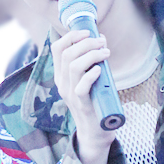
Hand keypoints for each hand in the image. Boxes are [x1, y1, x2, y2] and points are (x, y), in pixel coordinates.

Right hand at [51, 27, 112, 163]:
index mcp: (61, 75)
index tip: (88, 32)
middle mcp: (62, 83)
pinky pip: (81, 87)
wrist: (95, 132)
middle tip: (102, 42)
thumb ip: (91, 62)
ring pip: (73, 66)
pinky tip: (100, 70)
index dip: (71, 36)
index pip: (57, 48)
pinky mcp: (81, 105)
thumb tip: (100, 39)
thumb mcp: (88, 79)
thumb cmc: (95, 102)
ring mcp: (70, 94)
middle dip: (86, 43)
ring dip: (92, 55)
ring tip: (106, 53)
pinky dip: (91, 75)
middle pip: (67, 54)